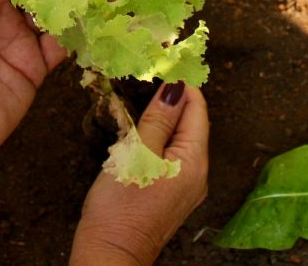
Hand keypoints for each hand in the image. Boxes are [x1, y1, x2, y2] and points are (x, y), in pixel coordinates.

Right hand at [71, 83, 209, 265]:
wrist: (110, 253)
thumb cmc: (121, 205)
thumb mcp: (138, 152)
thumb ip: (159, 119)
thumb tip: (176, 87)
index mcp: (194, 160)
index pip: (197, 108)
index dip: (181, 83)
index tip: (163, 61)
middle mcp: (198, 174)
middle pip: (191, 123)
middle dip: (171, 99)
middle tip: (148, 74)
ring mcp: (185, 187)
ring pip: (179, 140)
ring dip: (162, 118)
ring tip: (140, 97)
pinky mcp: (170, 195)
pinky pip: (170, 157)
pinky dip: (158, 138)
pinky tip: (139, 132)